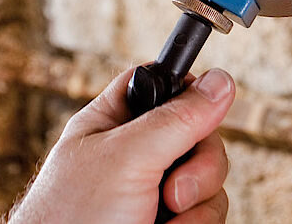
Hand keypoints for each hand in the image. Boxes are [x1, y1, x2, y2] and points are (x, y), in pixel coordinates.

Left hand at [8, 68, 234, 222]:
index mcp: (115, 123)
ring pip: (211, 177)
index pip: (162, 83)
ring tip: (164, 219)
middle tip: (173, 190)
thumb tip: (222, 81)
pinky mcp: (172, 221)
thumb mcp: (126, 158)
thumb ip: (177, 118)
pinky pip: (209, 212)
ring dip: (197, 203)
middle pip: (200, 133)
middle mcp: (138, 155)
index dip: (188, 90)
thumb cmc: (70, 221)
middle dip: (200, 164)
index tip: (203, 106)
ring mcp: (155, 191)